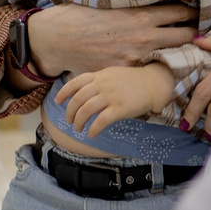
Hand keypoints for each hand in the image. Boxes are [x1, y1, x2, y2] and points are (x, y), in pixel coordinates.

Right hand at [24, 2, 197, 78]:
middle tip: (202, 34)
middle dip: (196, 34)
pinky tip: (163, 65)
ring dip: (181, 53)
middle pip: (186, 36)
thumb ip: (135, 1)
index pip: (181, 12)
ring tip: (190, 51)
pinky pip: (150, 70)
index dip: (193, 12)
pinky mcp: (126, 72)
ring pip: (172, 56)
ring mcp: (137, 58)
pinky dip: (158, 67)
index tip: (200, 12)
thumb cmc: (80, 14)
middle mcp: (144, 37)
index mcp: (142, 15)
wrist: (56, 39)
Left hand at [55, 64, 175, 135]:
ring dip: (79, 122)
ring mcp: (111, 97)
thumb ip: (97, 81)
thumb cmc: (132, 81)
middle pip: (78, 100)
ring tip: (78, 129)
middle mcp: (102, 85)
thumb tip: (82, 91)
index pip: (75, 83)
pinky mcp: (120, 109)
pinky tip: (91, 134)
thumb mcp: (111, 74)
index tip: (57, 101)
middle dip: (70, 112)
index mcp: (99, 76)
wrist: (153, 83)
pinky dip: (93, 129)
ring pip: (86, 111)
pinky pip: (101, 121)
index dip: (64, 92)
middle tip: (70, 121)